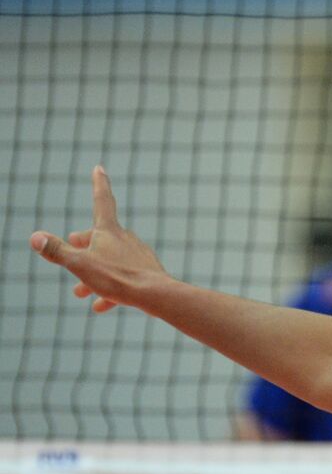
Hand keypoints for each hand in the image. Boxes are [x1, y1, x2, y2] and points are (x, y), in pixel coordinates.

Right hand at [30, 166, 168, 312]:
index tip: (99, 167)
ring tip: (80, 292)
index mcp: (109, 231)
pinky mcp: (147, 272)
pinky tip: (101, 306)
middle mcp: (126, 238)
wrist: (155, 295)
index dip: (99, 183)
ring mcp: (138, 254)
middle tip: (73, 244)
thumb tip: (35, 236)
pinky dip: (110, 290)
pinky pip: (124, 279)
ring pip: (110, 261)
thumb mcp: (80, 264)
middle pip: (101, 236)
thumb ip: (57, 251)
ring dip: (93, 273)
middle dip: (84, 242)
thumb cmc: (117, 277)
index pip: (102, 200)